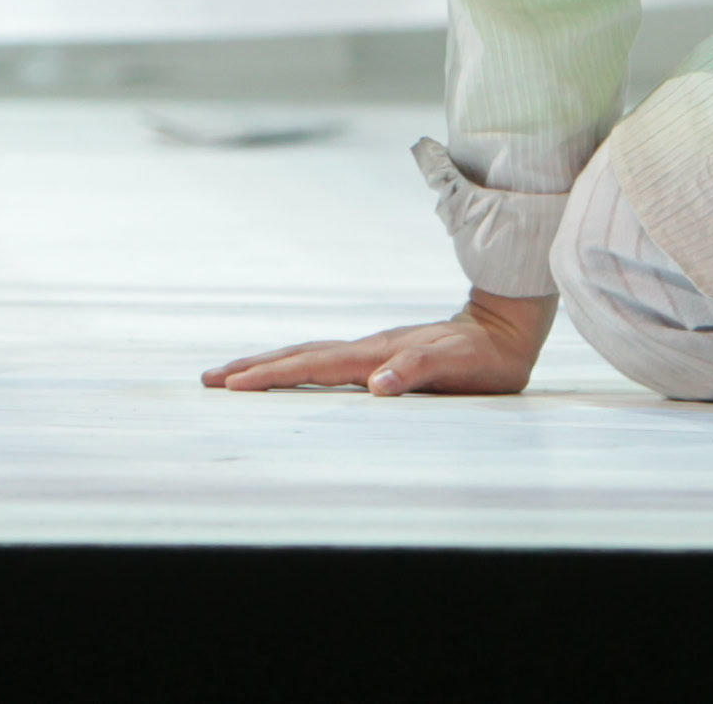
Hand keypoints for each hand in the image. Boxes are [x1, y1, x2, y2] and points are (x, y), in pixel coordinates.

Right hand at [202, 289, 552, 397]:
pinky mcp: (378, 354)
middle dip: (253, 368)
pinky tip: (288, 373)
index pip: (314, 366)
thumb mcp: (458, 368)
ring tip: (232, 374)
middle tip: (209, 379)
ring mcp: (371, 350)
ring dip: (268, 365)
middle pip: (299, 356)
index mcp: (377, 354)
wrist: (503, 326)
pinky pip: (325, 361)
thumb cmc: (483, 357)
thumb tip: (378, 385)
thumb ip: (418, 372)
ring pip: (308, 355)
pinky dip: (296, 366)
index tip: (234, 385)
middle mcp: (367, 349)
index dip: (273, 376)